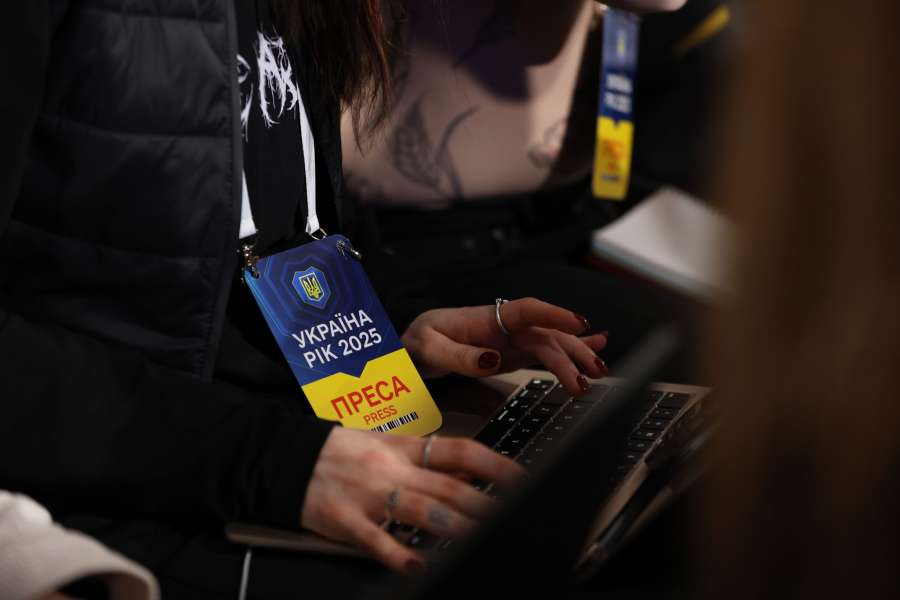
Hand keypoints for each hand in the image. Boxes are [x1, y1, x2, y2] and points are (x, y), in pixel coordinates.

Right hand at [301, 428, 524, 572]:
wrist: (281, 455)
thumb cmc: (338, 451)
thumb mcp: (384, 443)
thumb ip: (426, 458)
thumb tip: (469, 471)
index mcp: (402, 447)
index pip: (458, 450)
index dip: (493, 465)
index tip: (521, 479)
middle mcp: (389, 468)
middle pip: (446, 485)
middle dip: (484, 503)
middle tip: (515, 516)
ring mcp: (366, 494)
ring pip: (418, 509)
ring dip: (453, 525)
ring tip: (482, 537)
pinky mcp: (342, 519)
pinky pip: (375, 538)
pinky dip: (398, 553)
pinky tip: (420, 564)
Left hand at [401, 298, 608, 395]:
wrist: (411, 346)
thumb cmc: (419, 341)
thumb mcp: (428, 347)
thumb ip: (458, 354)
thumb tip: (492, 359)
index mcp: (485, 318)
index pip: (526, 310)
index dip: (554, 315)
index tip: (578, 324)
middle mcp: (504, 327)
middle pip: (546, 334)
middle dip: (573, 350)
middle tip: (592, 372)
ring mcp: (510, 341)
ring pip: (551, 344)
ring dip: (577, 355)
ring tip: (599, 370)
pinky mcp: (511, 354)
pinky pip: (545, 351)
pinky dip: (570, 350)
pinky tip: (595, 346)